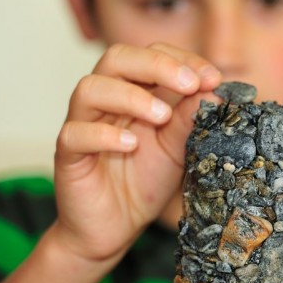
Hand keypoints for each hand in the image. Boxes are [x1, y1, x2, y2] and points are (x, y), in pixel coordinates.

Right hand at [52, 42, 220, 263]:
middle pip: (117, 58)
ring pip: (90, 88)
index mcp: (134, 90)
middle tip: (190, 83)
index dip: (181, 59)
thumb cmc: (145, 181)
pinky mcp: (67, 154)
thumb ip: (190, 119)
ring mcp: (82, 123)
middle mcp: (105, 99)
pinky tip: (131, 145)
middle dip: (156, 65)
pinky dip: (104, 134)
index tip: (212, 78)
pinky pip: (75, 133)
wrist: (114, 228)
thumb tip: (215, 90)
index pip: (151, 54)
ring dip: (130, 96)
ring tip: (161, 116)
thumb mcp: (178, 148)